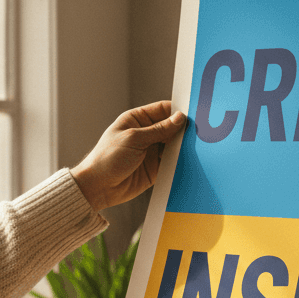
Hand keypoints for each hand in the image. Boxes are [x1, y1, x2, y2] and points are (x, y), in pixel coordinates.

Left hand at [71, 102, 186, 210]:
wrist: (98, 187)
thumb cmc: (107, 159)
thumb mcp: (133, 139)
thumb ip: (158, 130)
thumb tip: (179, 119)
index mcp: (137, 120)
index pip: (162, 110)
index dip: (177, 111)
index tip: (193, 114)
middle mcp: (146, 134)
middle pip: (171, 128)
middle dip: (184, 130)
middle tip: (200, 132)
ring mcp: (152, 152)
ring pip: (174, 146)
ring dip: (183, 147)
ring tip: (196, 147)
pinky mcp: (156, 169)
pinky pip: (173, 163)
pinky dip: (181, 162)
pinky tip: (190, 160)